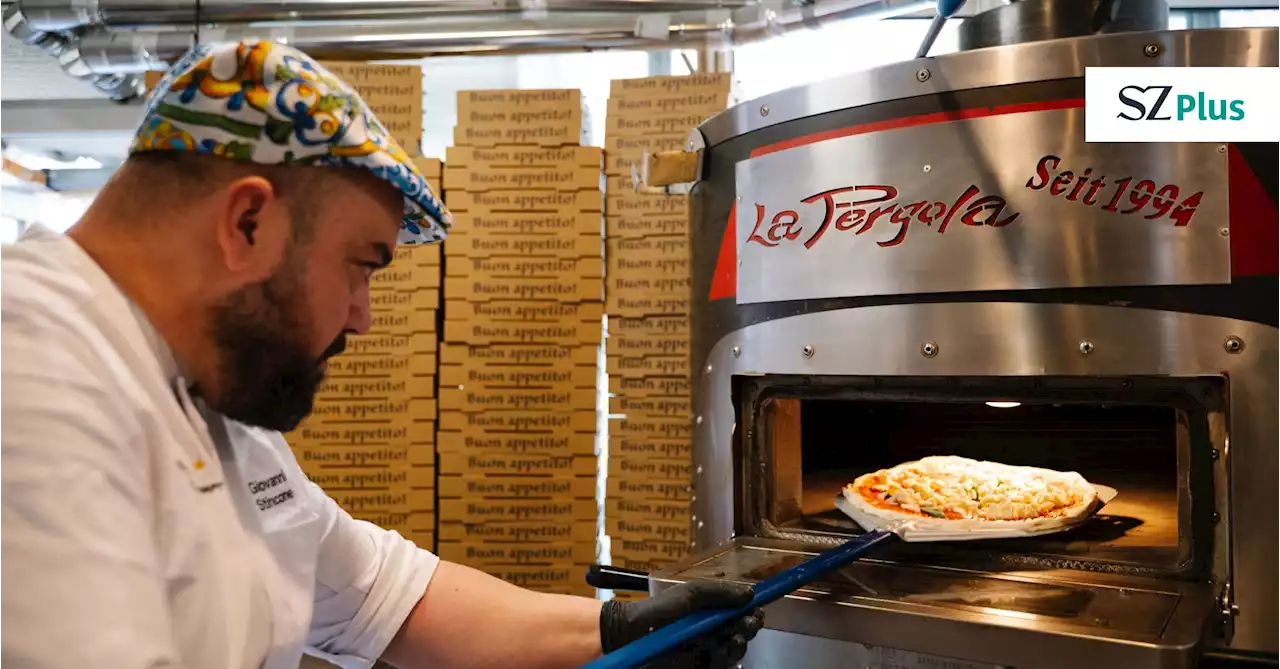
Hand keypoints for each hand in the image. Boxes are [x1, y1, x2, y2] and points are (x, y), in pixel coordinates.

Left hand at [599, 581, 764, 668]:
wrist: (633, 634)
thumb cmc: (659, 611)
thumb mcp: (691, 593)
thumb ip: (720, 592)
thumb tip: (750, 593)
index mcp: (712, 611)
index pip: (740, 612)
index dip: (752, 611)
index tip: (758, 610)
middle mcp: (713, 631)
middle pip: (742, 632)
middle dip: (749, 628)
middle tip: (747, 625)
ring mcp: (707, 651)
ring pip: (735, 651)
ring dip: (739, 644)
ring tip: (733, 640)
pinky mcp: (700, 667)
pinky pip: (720, 665)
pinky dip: (724, 660)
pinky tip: (719, 653)